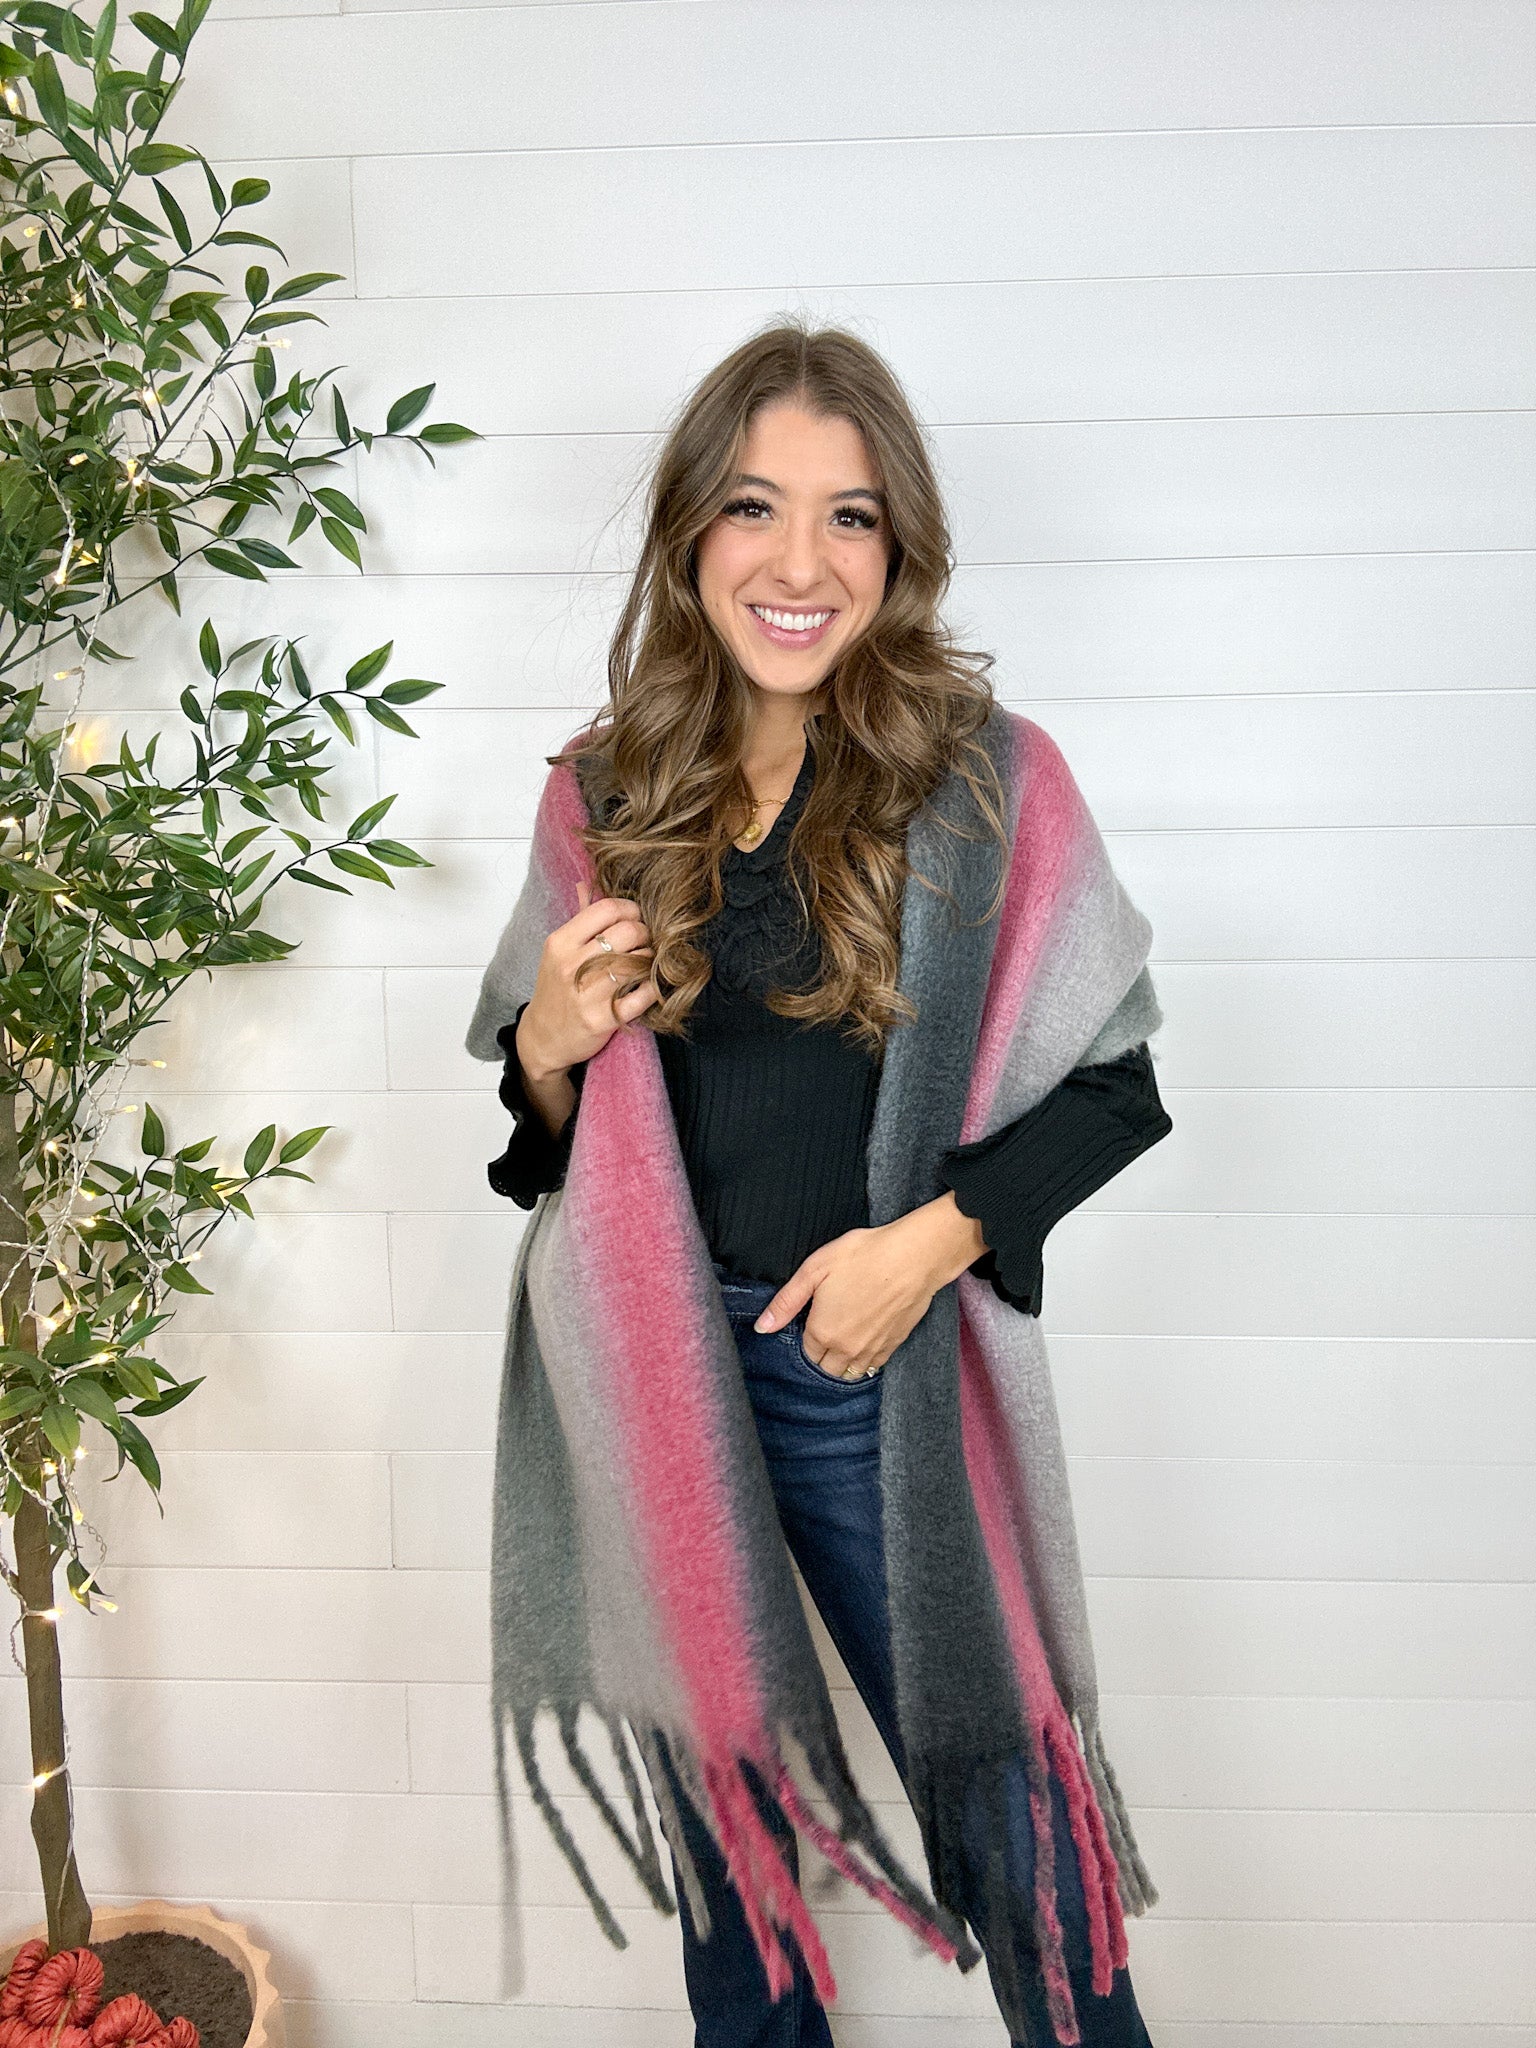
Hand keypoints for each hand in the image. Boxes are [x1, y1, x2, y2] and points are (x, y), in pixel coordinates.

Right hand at [516, 879, 661, 1081]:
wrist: (543, 1038)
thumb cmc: (555, 990)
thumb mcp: (557, 953)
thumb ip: (579, 921)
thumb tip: (586, 884)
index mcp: (560, 943)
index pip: (607, 909)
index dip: (630, 909)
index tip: (635, 917)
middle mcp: (573, 965)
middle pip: (628, 932)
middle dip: (644, 933)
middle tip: (644, 941)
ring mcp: (589, 994)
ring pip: (638, 961)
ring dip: (649, 959)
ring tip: (644, 962)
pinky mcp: (605, 1019)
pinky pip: (644, 994)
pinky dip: (652, 987)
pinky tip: (646, 985)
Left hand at [751, 1195, 989, 1379]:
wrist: (914, 1257)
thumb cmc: (864, 1255)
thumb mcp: (815, 1269)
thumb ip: (786, 1301)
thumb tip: (762, 1327)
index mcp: (822, 1332)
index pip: (805, 1353)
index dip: (805, 1338)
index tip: (810, 1324)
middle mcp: (845, 1349)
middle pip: (825, 1369)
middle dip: (821, 1356)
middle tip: (825, 1332)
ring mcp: (871, 1351)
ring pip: (849, 1372)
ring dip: (842, 1363)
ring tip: (843, 1341)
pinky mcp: (893, 1346)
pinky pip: (872, 1366)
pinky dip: (865, 1360)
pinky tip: (864, 1341)